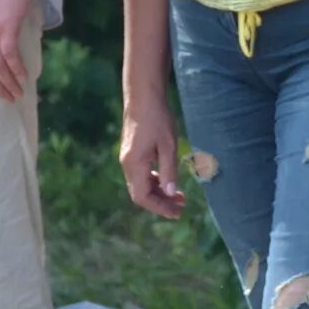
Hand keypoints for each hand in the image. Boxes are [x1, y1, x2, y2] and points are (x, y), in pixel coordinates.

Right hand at [119, 102, 186, 217]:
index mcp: (134, 165)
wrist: (143, 96)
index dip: (159, 208)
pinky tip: (168, 180)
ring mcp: (128, 159)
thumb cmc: (158, 118)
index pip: (142, 197)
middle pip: (140, 194)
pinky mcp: (131, 153)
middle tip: (182, 206)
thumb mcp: (168, 145)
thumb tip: (171, 193)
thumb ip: (169, 170)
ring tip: (180, 196)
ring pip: (141, 185)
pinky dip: (154, 181)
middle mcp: (127, 165)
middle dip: (161, 202)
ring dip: (159, 192)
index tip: (177, 212)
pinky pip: (141, 175)